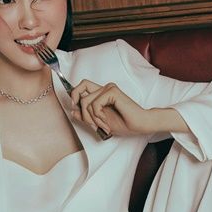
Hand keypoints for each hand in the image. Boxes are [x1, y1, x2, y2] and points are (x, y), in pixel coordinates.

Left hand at [70, 79, 189, 136]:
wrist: (139, 125)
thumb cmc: (124, 123)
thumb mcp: (99, 122)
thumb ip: (86, 116)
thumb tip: (72, 110)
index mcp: (101, 93)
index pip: (81, 87)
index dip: (73, 95)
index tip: (73, 108)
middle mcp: (104, 88)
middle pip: (79, 88)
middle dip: (81, 110)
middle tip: (90, 122)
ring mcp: (108, 88)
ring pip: (86, 102)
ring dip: (92, 118)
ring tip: (103, 125)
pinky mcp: (112, 91)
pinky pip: (94, 105)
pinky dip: (98, 117)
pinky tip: (107, 121)